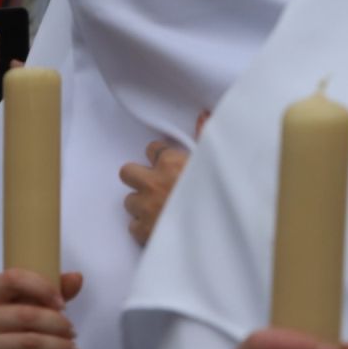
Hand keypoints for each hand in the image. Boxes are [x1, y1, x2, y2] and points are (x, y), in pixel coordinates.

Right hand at [0, 269, 85, 348]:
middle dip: (57, 324)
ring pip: (28, 343)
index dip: (42, 287)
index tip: (63, 304)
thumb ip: (48, 294)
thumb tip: (76, 278)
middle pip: (25, 314)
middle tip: (73, 333)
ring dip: (58, 347)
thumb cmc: (10, 338)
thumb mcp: (25, 312)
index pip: (12, 279)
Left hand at [120, 110, 208, 246]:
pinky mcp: (143, 232)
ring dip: (141, 204)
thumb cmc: (219, 197)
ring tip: (159, 209)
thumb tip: (203, 114)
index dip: (161, 156)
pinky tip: (158, 228)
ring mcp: (145, 208)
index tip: (168, 164)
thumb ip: (205, 137)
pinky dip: (143, 228)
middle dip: (139, 177)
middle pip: (127, 172)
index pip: (152, 149)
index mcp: (170, 163)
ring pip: (129, 201)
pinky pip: (133, 227)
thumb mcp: (215, 163)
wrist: (217, 234)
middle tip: (154, 185)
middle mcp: (153, 183)